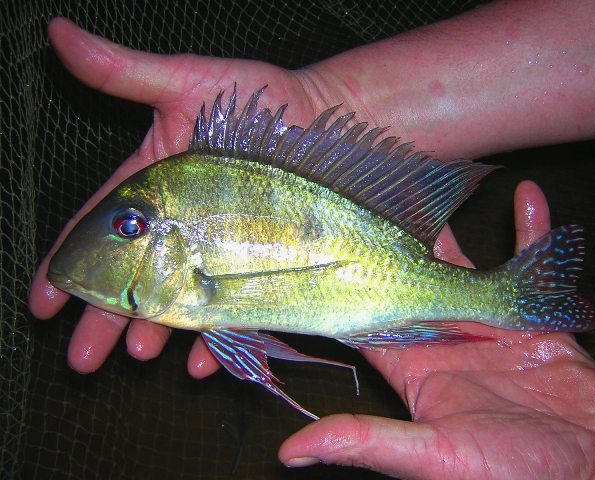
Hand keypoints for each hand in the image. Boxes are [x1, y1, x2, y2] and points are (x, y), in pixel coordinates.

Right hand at [27, 18, 509, 376]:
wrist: (330, 122)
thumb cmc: (260, 98)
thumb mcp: (189, 80)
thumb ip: (126, 71)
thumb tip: (59, 33)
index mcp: (155, 188)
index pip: (98, 230)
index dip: (67, 266)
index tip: (43, 300)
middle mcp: (183, 227)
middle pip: (132, 280)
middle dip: (103, 318)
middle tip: (83, 356)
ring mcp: (221, 251)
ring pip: (178, 301)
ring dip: (155, 331)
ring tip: (140, 353)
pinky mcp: (259, 268)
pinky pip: (234, 309)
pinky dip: (218, 336)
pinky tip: (204, 356)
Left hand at [279, 181, 594, 478]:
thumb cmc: (511, 476)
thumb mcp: (432, 456)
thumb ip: (367, 441)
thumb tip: (291, 452)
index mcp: (414, 366)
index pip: (369, 314)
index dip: (348, 281)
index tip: (329, 242)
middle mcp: (446, 340)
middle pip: (412, 278)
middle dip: (398, 243)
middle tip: (379, 196)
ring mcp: (490, 327)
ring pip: (467, 266)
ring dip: (456, 229)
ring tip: (438, 182)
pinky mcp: (534, 322)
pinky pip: (533, 265)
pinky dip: (533, 232)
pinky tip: (526, 195)